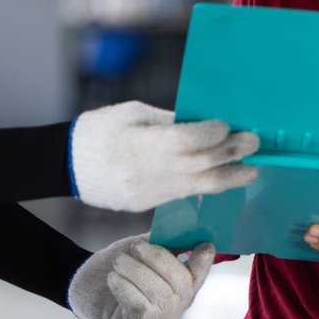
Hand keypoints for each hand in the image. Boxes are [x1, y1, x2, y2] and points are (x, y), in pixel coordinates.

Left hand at [68, 237, 214, 318]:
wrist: (87, 285)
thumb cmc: (121, 264)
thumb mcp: (143, 249)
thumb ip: (163, 240)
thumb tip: (179, 225)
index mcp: (184, 282)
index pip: (201, 271)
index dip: (205, 259)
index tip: (204, 243)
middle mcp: (178, 304)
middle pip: (180, 280)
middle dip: (157, 259)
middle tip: (135, 247)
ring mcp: (160, 318)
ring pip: (158, 292)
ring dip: (134, 271)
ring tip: (118, 262)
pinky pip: (137, 304)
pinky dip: (123, 287)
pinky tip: (112, 279)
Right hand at [70, 101, 259, 211]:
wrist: (65, 165)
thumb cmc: (100, 129)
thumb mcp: (133, 114)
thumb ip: (169, 120)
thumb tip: (206, 122)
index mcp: (137, 144)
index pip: (182, 141)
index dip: (209, 134)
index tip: (226, 125)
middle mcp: (145, 172)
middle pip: (197, 165)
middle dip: (229, 154)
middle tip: (253, 142)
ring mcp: (147, 192)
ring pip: (196, 186)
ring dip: (227, 176)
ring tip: (250, 168)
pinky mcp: (148, 204)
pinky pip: (183, 193)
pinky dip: (205, 184)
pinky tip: (223, 176)